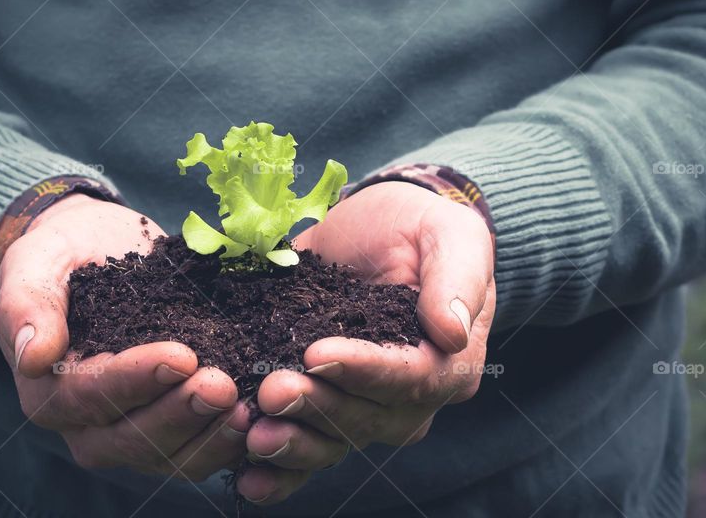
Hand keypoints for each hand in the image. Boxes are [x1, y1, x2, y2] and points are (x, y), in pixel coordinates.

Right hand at [0, 194, 249, 480]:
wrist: (95, 252)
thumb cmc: (61, 257)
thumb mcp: (35, 265)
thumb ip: (27, 306)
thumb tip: (32, 355)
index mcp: (48, 392)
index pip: (90, 396)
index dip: (135, 381)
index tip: (181, 356)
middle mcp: (86, 426)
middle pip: (131, 438)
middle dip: (179, 414)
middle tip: (222, 385)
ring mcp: (129, 433)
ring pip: (169, 455)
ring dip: (209, 435)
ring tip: (247, 405)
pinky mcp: (169, 428)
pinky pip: (196, 450)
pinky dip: (226, 440)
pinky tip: (257, 415)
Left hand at [236, 182, 494, 503]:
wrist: (378, 226)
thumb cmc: (421, 227)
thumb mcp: (450, 235)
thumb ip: (457, 279)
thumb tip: (450, 332)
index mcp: (449, 362)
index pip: (413, 377)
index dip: (366, 371)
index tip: (318, 354)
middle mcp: (410, 397)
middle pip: (368, 417)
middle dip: (318, 408)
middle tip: (271, 391)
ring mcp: (365, 405)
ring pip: (335, 440)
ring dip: (294, 443)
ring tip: (253, 435)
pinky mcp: (326, 400)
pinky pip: (310, 444)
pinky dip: (281, 470)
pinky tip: (247, 479)